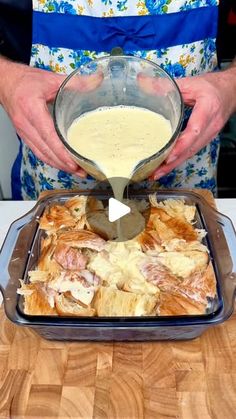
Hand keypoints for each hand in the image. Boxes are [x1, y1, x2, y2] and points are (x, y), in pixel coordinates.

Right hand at [0, 58, 101, 175]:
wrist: (5, 82)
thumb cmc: (25, 81)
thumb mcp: (51, 79)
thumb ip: (76, 81)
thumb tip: (98, 80)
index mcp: (32, 110)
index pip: (48, 136)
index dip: (61, 152)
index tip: (74, 162)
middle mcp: (26, 124)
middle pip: (46, 150)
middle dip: (64, 163)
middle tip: (81, 171)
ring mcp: (24, 132)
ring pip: (42, 154)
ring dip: (58, 165)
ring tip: (76, 171)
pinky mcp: (25, 136)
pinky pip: (38, 151)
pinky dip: (51, 160)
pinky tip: (62, 164)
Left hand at [147, 68, 235, 179]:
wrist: (231, 91)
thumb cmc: (212, 87)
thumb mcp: (189, 82)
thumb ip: (165, 84)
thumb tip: (142, 82)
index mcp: (207, 109)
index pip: (194, 131)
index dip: (181, 145)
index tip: (168, 155)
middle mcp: (210, 126)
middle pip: (191, 148)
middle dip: (172, 162)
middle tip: (155, 172)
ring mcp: (209, 134)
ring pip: (191, 153)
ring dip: (174, 165)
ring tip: (156, 173)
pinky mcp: (205, 139)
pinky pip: (191, 151)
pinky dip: (178, 159)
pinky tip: (166, 166)